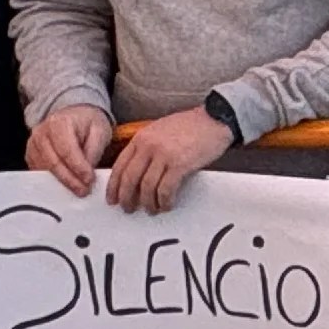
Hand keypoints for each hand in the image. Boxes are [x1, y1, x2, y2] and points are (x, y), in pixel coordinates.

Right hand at [24, 105, 113, 196]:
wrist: (73, 116)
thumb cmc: (87, 123)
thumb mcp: (99, 131)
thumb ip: (94, 152)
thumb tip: (87, 174)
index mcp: (59, 123)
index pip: (67, 150)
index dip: (78, 167)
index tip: (89, 180)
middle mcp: (42, 133)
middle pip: (53, 162)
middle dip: (70, 180)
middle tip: (84, 190)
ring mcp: (33, 145)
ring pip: (45, 170)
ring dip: (62, 183)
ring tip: (78, 189)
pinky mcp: (30, 155)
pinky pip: (39, 172)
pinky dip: (53, 181)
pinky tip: (66, 185)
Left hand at [105, 105, 235, 213]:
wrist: (215, 118)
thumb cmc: (191, 126)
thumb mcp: (160, 131)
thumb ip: (146, 148)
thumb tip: (137, 173)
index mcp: (141, 138)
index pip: (119, 166)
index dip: (114, 186)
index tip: (113, 199)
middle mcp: (149, 146)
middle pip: (130, 179)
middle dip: (127, 198)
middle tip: (129, 209)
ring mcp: (164, 155)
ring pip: (147, 187)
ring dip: (148, 203)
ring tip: (152, 210)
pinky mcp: (180, 164)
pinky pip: (166, 189)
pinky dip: (164, 201)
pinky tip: (167, 205)